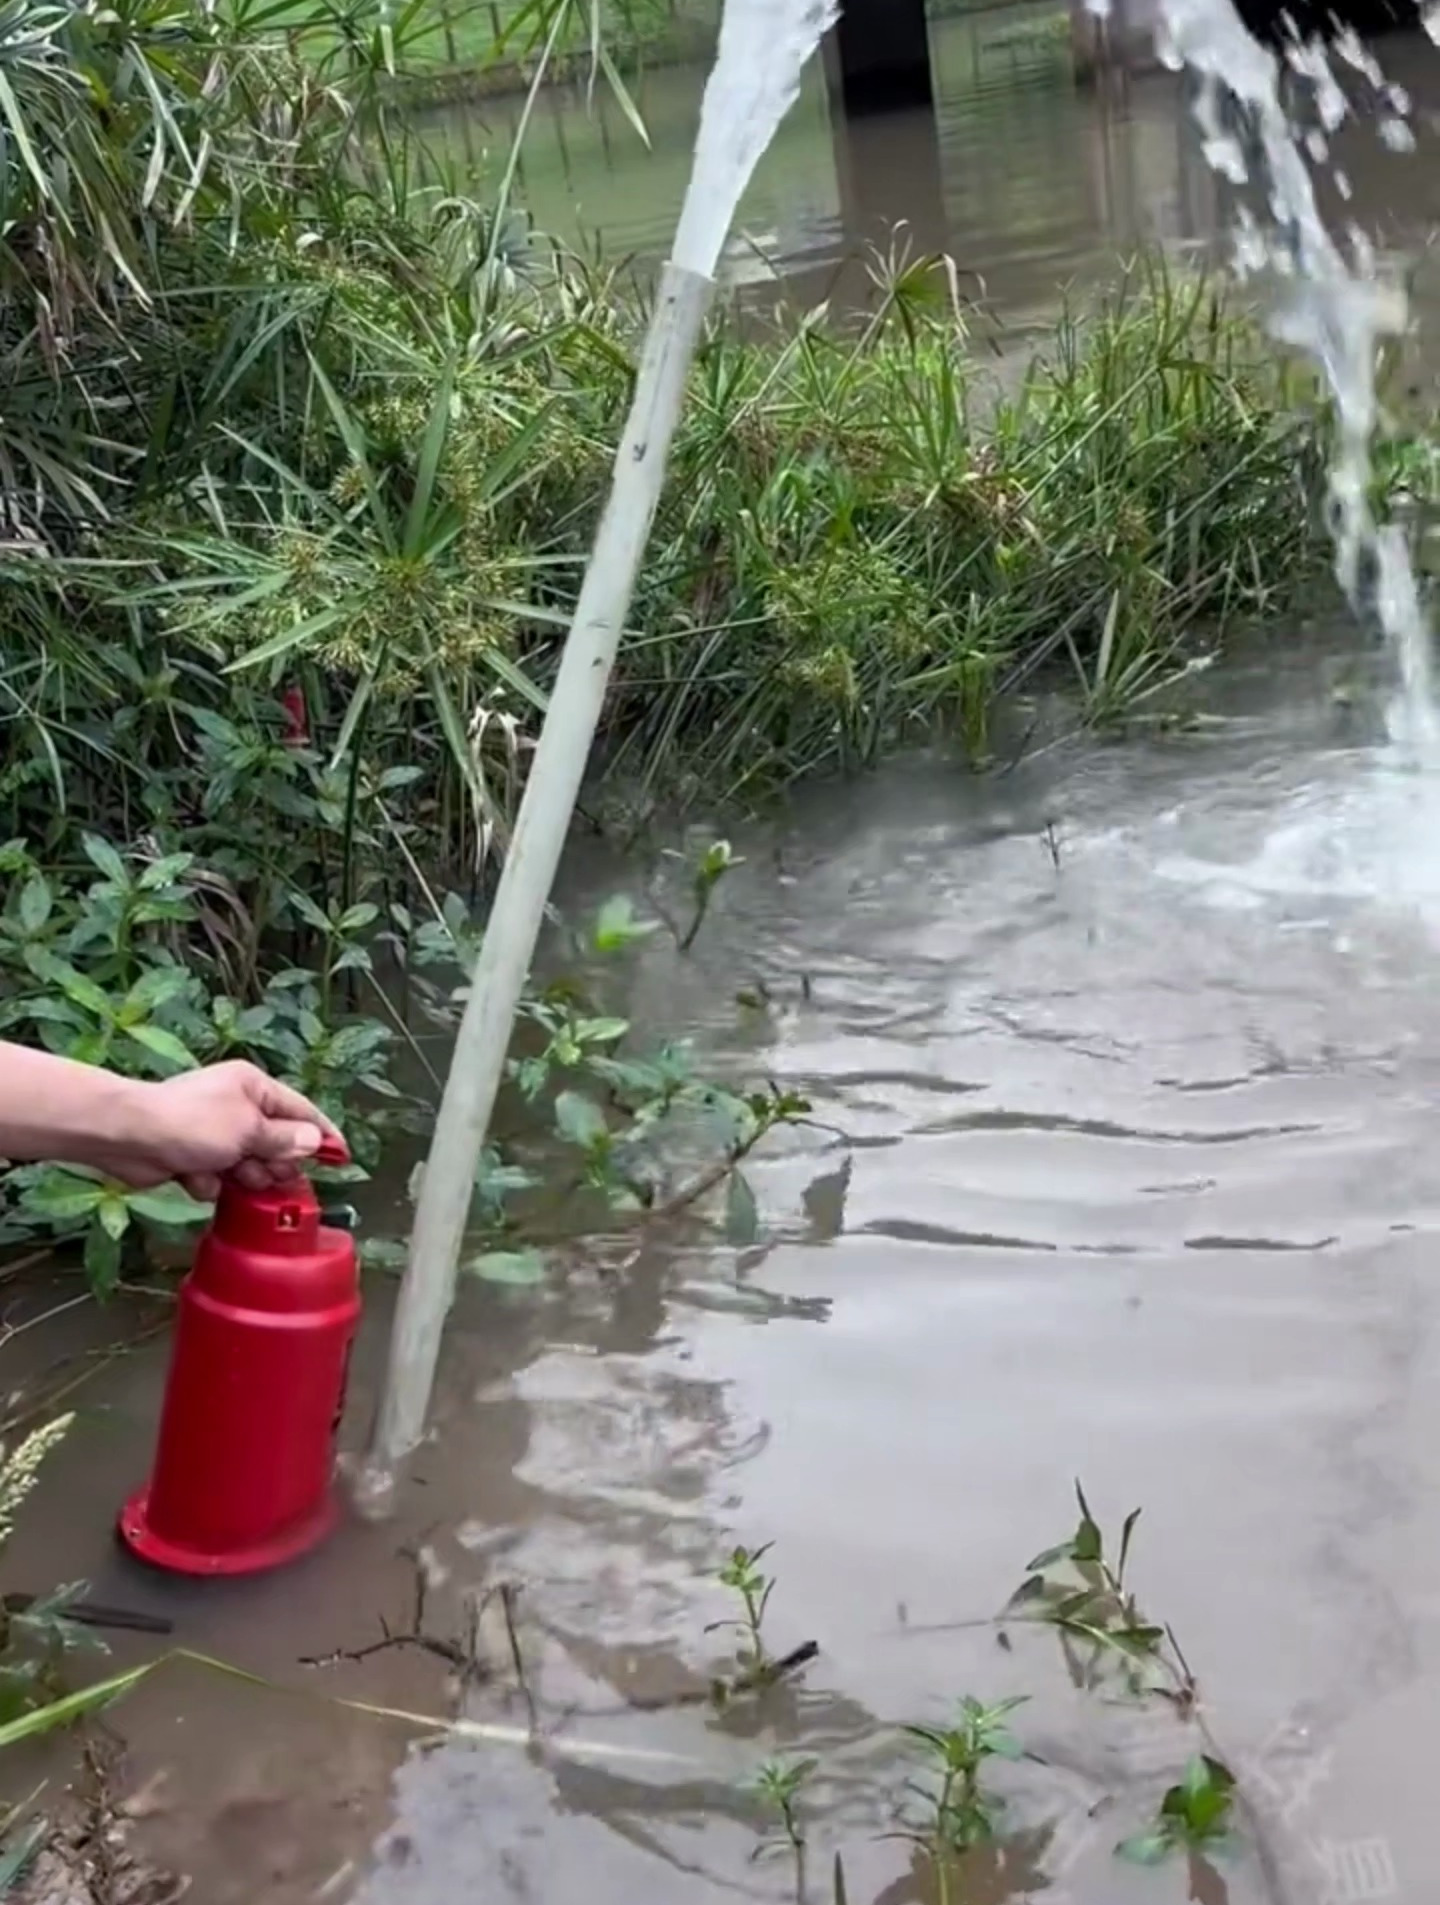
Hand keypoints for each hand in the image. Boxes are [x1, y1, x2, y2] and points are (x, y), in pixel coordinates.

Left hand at [103, 1062, 341, 1201]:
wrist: (128, 1136)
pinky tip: (194, 1178)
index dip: (323, 1135)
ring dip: (242, 1176)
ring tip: (230, 1175)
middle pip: (276, 1143)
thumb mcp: (248, 1130)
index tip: (342, 1158)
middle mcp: (237, 1107)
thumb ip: (285, 1139)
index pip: (301, 1111)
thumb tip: (315, 1141)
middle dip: (274, 1163)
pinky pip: (218, 1178)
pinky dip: (210, 1183)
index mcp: (254, 1088)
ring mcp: (214, 1134)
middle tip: (272, 1177)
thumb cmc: (194, 1124)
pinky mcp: (193, 1158)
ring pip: (248, 1165)